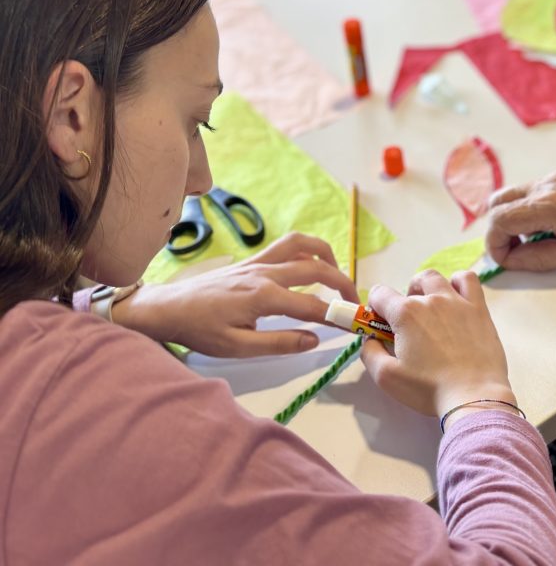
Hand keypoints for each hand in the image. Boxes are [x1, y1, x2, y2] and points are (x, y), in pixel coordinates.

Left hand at [115, 233, 358, 356]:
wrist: (166, 308)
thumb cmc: (199, 331)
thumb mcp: (237, 347)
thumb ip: (278, 343)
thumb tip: (314, 340)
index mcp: (263, 297)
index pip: (312, 305)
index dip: (337, 315)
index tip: (353, 325)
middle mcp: (265, 273)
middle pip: (316, 267)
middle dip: (341, 282)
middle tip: (353, 301)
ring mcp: (258, 263)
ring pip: (302, 245)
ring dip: (327, 254)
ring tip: (338, 274)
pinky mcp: (251, 261)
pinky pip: (286, 245)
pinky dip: (306, 249)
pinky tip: (310, 265)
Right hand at [360, 270, 515, 418]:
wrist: (472, 395)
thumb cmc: (428, 388)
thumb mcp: (386, 377)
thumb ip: (370, 353)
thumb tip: (370, 339)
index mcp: (405, 314)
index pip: (379, 294)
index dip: (375, 307)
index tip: (381, 324)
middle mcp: (430, 300)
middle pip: (410, 286)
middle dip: (404, 300)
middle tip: (409, 325)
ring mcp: (457, 301)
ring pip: (436, 278)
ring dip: (427, 288)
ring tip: (430, 307)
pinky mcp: (478, 308)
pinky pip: (467, 279)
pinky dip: (458, 282)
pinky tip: (456, 298)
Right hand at [485, 172, 555, 270]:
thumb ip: (537, 258)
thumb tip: (510, 261)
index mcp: (547, 204)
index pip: (499, 219)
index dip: (494, 243)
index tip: (504, 260)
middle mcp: (544, 186)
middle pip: (496, 203)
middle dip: (496, 230)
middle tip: (511, 252)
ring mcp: (550, 179)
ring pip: (509, 196)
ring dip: (508, 220)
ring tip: (528, 241)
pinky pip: (526, 193)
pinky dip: (522, 211)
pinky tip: (542, 228)